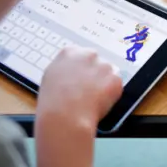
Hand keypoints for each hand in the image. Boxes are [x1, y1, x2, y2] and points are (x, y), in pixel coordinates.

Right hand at [36, 47, 122, 166]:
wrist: (65, 115)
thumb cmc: (53, 101)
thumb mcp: (51, 76)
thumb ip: (64, 68)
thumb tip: (71, 71)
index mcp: (70, 52)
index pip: (81, 55)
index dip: (81, 69)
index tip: (81, 78)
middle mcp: (89, 54)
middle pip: (96, 62)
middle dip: (95, 74)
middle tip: (89, 90)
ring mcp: (104, 65)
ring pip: (108, 73)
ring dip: (104, 83)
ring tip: (92, 99)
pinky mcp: (115, 78)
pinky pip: (116, 85)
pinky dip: (111, 94)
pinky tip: (99, 102)